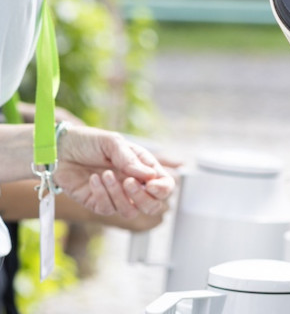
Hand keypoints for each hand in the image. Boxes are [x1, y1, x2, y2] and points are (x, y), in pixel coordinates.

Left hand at [52, 126, 174, 218]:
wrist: (59, 150)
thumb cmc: (89, 142)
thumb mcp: (112, 143)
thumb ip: (130, 159)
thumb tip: (150, 176)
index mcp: (143, 168)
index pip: (165, 186)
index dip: (163, 189)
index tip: (150, 184)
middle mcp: (132, 185)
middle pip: (152, 206)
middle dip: (144, 199)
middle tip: (128, 182)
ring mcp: (115, 196)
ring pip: (129, 212)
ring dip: (119, 196)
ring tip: (105, 174)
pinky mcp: (97, 204)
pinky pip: (106, 209)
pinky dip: (101, 194)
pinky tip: (93, 178)